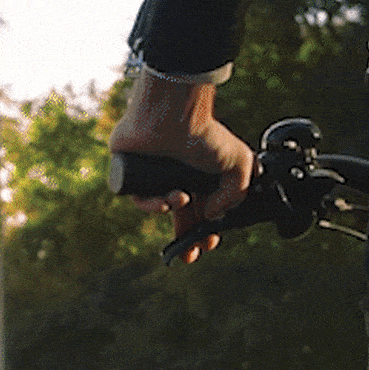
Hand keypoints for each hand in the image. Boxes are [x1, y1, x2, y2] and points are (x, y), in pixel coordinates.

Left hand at [109, 67, 255, 262]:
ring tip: (181, 200)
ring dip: (173, 211)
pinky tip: (164, 201)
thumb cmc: (204, 133)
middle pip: (179, 217)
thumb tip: (213, 215)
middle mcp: (176, 176)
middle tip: (191, 254)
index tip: (210, 242)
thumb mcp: (239, 162)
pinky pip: (136, 199)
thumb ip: (236, 194)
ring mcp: (152, 174)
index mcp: (200, 175)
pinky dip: (150, 205)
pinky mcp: (129, 173)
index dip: (206, 231)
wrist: (173, 116)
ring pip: (160, 207)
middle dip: (186, 239)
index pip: (202, 212)